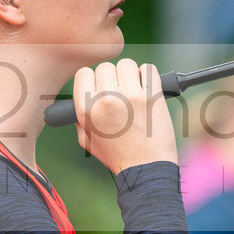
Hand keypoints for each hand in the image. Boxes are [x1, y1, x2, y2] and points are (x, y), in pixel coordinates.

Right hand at [73, 59, 176, 173]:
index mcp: (86, 109)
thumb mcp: (88, 141)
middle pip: (106, 67)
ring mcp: (130, 96)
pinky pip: (149, 69)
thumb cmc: (118, 156)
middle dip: (114, 77)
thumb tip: (82, 100)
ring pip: (127, 64)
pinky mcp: (152, 96)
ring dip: (131, 74)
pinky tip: (149, 88)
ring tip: (135, 89)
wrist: (146, 169)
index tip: (103, 88)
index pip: (84, 73)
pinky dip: (149, 76)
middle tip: (121, 91)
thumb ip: (81, 119)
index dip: (94, 80)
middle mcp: (106, 100)